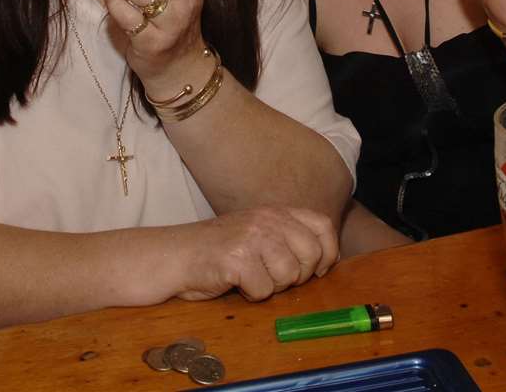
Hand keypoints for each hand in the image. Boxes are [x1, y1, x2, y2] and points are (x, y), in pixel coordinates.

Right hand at [175, 206, 337, 301]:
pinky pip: (263, 290)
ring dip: (271, 286)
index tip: (316, 270)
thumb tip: (326, 259)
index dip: (328, 252)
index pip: (323, 225)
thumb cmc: (220, 250)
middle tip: (274, 277)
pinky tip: (236, 282)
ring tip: (250, 276)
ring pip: (289, 275)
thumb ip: (288, 237)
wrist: (177, 254)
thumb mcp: (258, 231)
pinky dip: (251, 294)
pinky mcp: (237, 259)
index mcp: (276, 211)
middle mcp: (267, 219)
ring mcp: (252, 237)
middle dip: (298, 275)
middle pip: (310, 254)